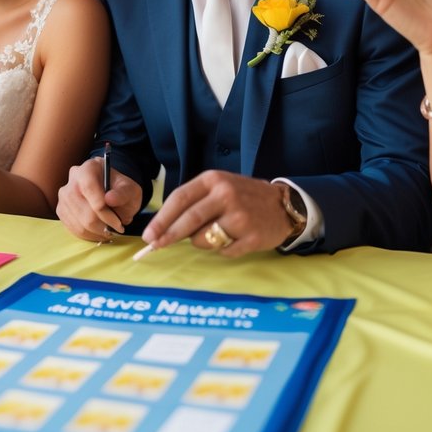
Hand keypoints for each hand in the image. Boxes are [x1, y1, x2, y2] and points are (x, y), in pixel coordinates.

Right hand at [57, 157, 142, 240]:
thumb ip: (123, 193)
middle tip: (118, 229)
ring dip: (98, 232)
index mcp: (89, 167)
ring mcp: (65, 195)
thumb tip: (110, 199)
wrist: (111, 193)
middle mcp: (73, 178)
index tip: (118, 222)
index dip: (103, 209)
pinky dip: (90, 235)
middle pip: (83, 209)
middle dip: (103, 224)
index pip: (89, 187)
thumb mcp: (130, 189)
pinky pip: (74, 229)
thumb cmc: (120, 190)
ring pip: (79, 222)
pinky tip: (100, 232)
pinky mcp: (62, 210)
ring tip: (110, 231)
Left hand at [141, 171, 293, 256]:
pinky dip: (222, 250)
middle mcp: (226, 194)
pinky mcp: (252, 236)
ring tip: (216, 233)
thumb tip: (164, 228)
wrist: (283, 205)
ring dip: (201, 242)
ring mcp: (240, 216)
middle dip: (168, 235)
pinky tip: (234, 239)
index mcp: (214, 180)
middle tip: (155, 246)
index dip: (162, 218)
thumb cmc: (242, 197)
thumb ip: (194, 203)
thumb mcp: (219, 189)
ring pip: (203, 239)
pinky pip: (224, 251)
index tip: (149, 234)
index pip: (180, 198)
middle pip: (189, 219)